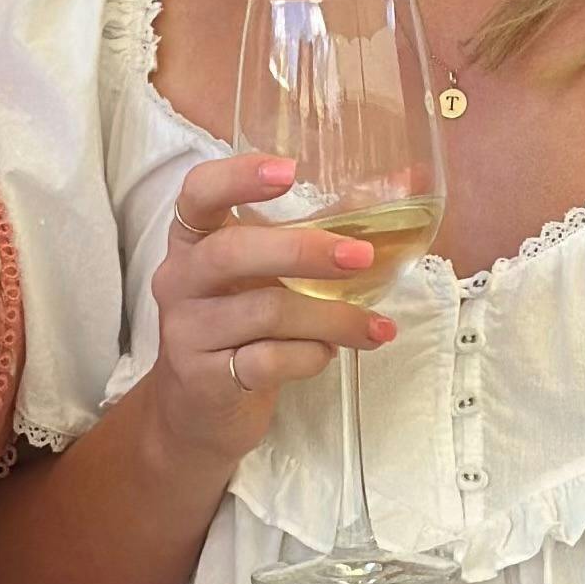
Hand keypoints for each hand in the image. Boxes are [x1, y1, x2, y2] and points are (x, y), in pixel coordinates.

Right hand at [136, 151, 398, 470]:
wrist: (200, 412)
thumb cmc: (244, 326)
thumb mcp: (269, 273)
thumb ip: (324, 227)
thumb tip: (403, 182)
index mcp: (194, 239)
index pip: (199, 193)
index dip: (238, 176)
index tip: (289, 171)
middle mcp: (181, 279)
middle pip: (233, 251)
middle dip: (303, 250)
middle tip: (362, 257)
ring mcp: (188, 330)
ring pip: (265, 311)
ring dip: (332, 317)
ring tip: (373, 326)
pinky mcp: (205, 379)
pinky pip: (267, 361)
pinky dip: (311, 356)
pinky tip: (329, 355)